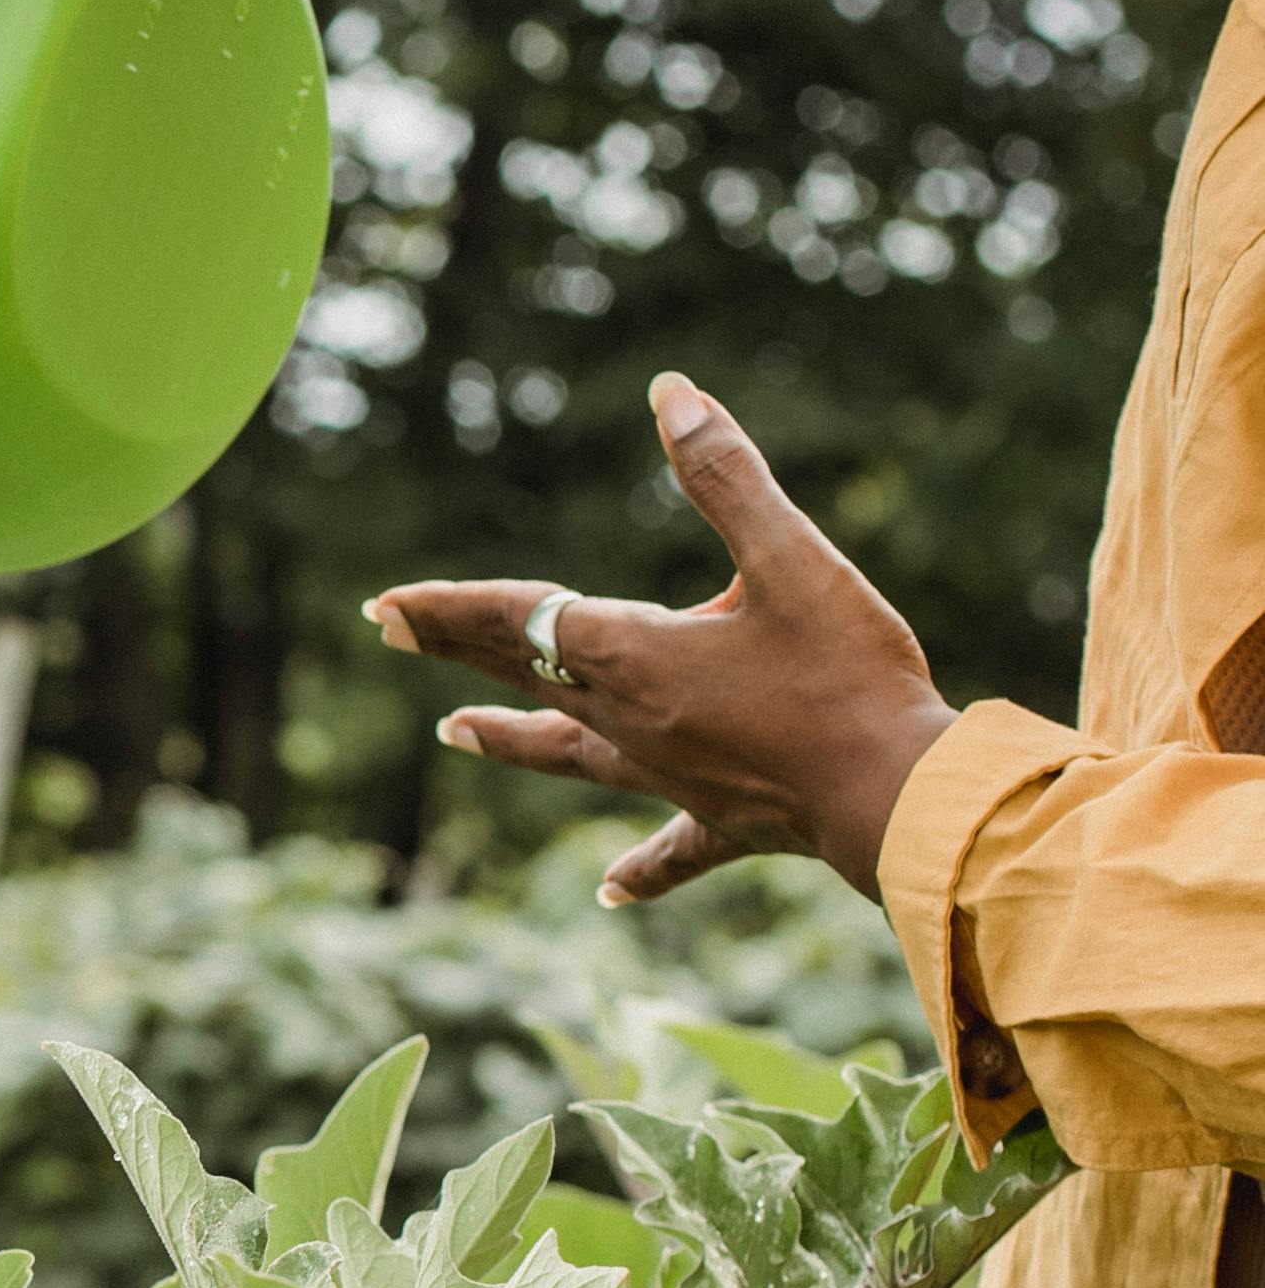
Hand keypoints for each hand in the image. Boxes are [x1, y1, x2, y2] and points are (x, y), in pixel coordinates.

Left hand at [366, 375, 959, 905]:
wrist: (901, 797)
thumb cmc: (847, 675)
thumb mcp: (790, 558)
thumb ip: (726, 477)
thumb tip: (670, 394)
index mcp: (635, 656)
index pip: (520, 618)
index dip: (452, 605)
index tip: (387, 604)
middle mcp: (632, 721)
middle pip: (523, 674)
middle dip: (452, 648)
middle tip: (386, 629)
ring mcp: (671, 777)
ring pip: (568, 752)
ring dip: (508, 738)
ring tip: (454, 735)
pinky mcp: (724, 820)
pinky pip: (667, 846)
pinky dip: (636, 869)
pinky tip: (606, 893)